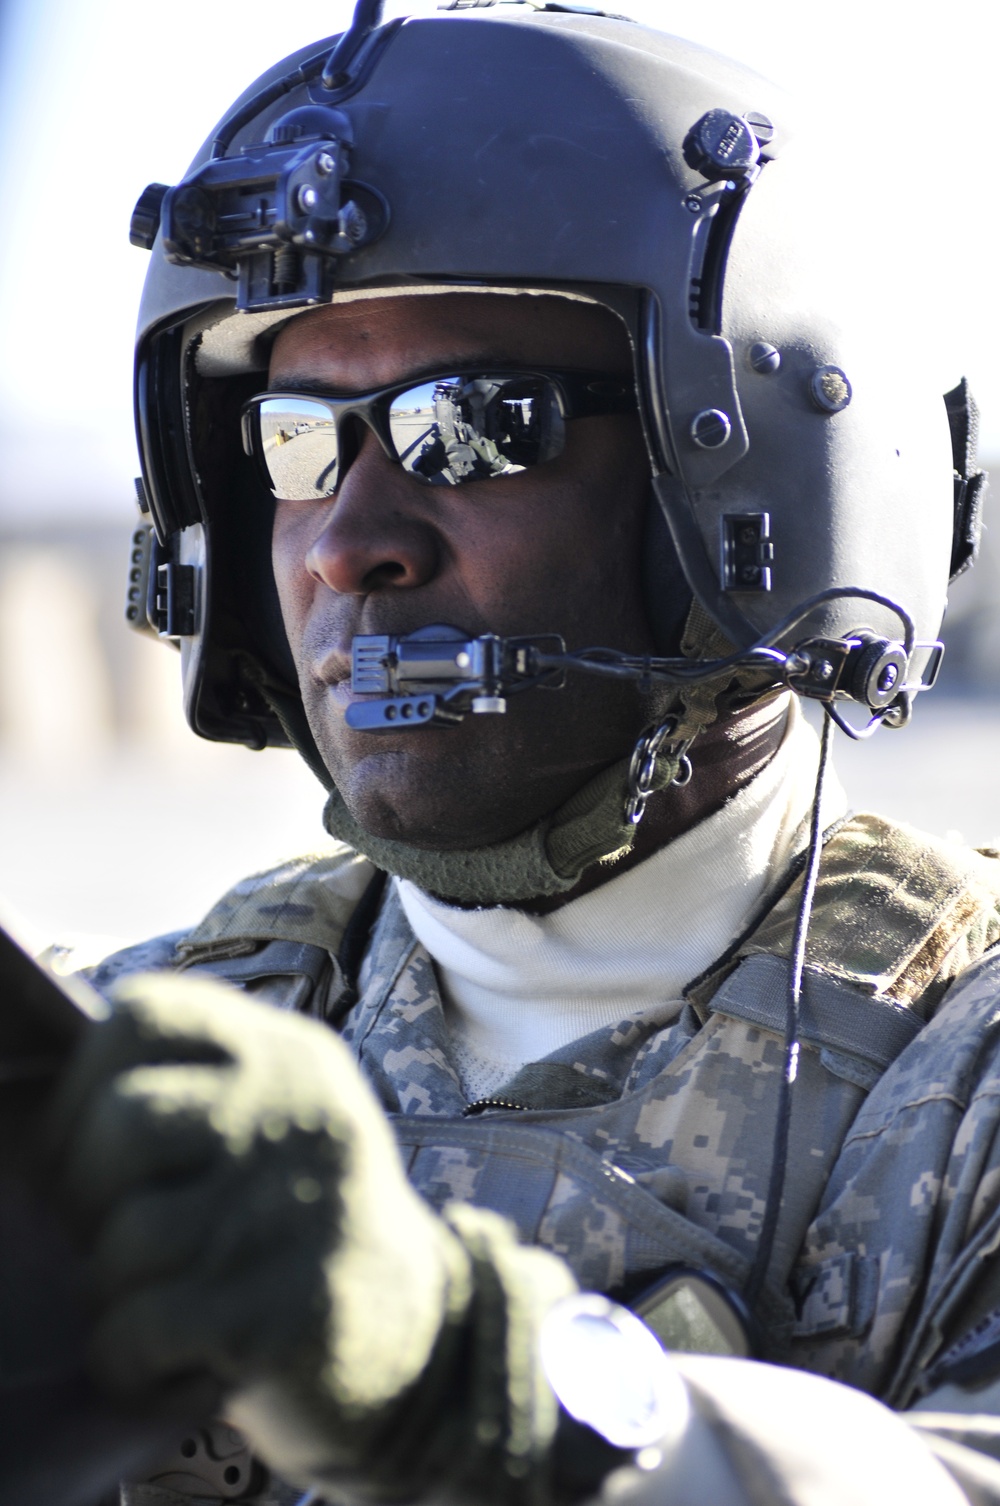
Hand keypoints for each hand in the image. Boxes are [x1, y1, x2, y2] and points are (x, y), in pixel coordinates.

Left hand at [44, 970, 472, 1485]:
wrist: (425, 1344)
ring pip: (124, 1236)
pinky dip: (130, 1358)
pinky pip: (136, 1328)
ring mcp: (297, 1210)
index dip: (83, 1080)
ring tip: (168, 1301)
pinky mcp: (283, 1310)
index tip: (88, 1141)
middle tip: (118, 1234)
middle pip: (122, 1121)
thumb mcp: (280, 1121)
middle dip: (88, 1193)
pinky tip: (178, 1357)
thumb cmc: (309, 1227)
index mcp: (290, 1055)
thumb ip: (196, 1088)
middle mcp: (300, 1114)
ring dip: (118, 1289)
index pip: (144, 1011)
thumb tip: (48, 1107)